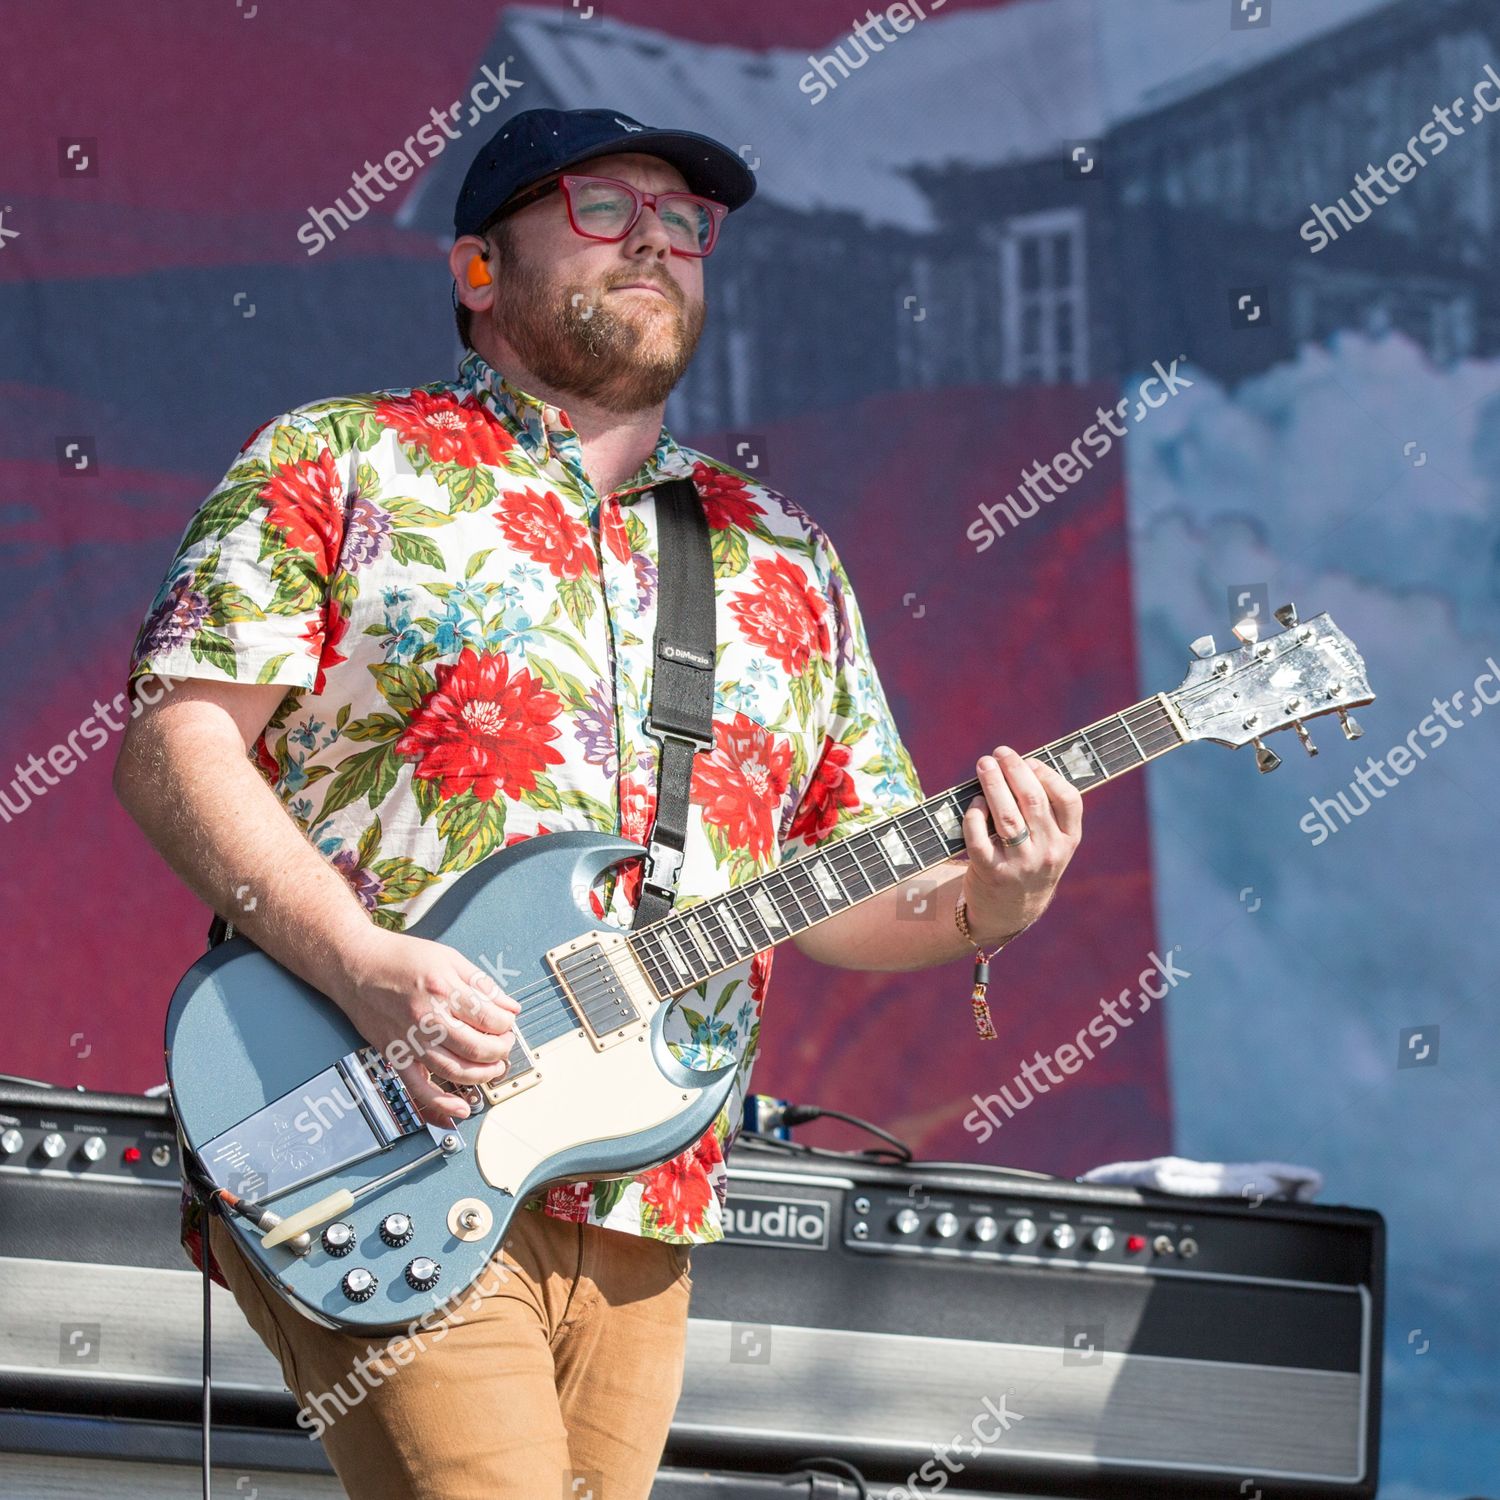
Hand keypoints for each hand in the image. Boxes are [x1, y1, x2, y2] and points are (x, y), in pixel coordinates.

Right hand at [327, 928, 520, 1126]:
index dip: (506, 1023)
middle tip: (505, 1044)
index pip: (490, 1018)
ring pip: (455, 1071)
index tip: (508, 1022)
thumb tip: (510, 1006)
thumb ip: (483, 984)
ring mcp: (410, 1040)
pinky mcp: (395, 1055)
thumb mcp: (449, 959)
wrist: (356, 965)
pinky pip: (419, 1087)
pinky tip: (460, 1108)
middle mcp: (428, 1018)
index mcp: (444, 990)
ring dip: (482, 1075)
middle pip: (477, 1048)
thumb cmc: (398, 959)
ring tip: (493, 1068)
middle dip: (500, 1050)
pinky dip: (442, 1103)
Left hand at [960, 745, 1082, 944]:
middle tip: (1000, 752)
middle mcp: (1047, 852)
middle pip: (1032, 801)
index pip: (1069, 800)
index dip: (1048, 774)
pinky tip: (975, 802)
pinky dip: (975, 815)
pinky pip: (979, 837)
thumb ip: (1046, 811)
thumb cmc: (1029, 861)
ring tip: (984, 765)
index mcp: (1068, 840)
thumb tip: (1021, 764)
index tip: (1030, 760)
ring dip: (993, 785)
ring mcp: (1019, 864)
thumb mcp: (1051, 842)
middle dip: (1015, 770)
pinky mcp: (991, 872)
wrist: (1011, 910)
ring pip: (1006, 816)